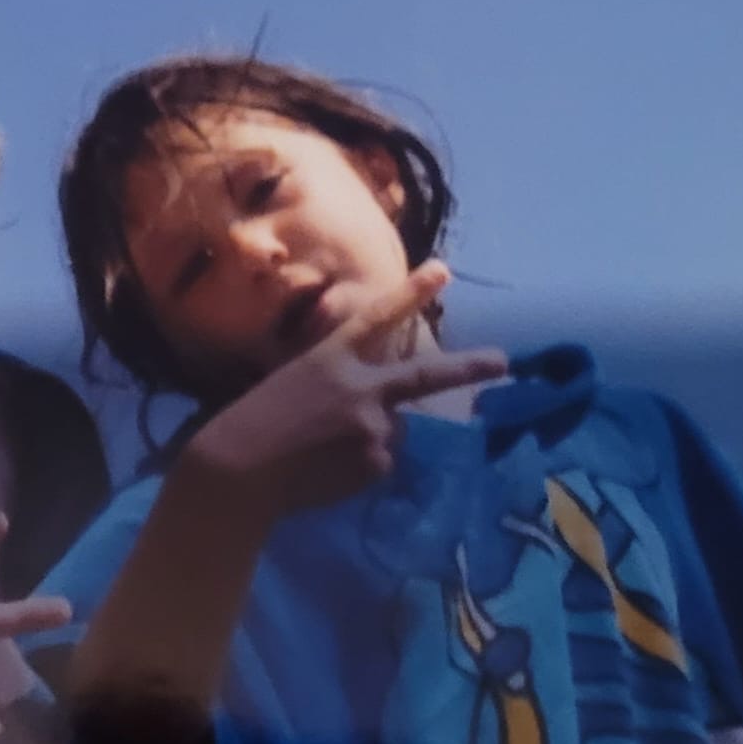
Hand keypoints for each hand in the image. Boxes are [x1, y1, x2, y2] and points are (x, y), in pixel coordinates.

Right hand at [186, 261, 508, 522]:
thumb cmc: (251, 424)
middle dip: (469, 369)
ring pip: (391, 431)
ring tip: (323, 453)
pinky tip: (326, 473)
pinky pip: (379, 463)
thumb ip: (338, 384)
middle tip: (503, 362)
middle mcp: (361, 386)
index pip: (377, 318)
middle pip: (425, 377)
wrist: (239, 469)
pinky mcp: (375, 462)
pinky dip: (361, 468)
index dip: (411, 293)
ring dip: (371, 439)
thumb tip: (382, 409)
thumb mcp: (292, 383)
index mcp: (331, 357)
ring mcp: (373, 425)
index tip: (443, 270)